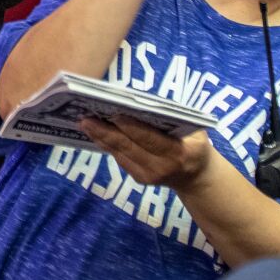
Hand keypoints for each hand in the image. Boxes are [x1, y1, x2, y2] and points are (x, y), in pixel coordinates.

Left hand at [81, 115, 215, 189]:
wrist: (195, 177)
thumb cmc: (194, 142)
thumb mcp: (194, 129)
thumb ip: (172, 118)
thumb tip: (138, 101)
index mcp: (180, 152)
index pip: (151, 139)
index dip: (131, 127)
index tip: (113, 114)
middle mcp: (162, 167)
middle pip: (129, 147)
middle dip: (106, 132)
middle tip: (86, 117)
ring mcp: (148, 176)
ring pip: (120, 153)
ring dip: (100, 137)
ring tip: (84, 121)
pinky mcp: (138, 178)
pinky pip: (120, 158)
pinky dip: (106, 143)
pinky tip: (94, 131)